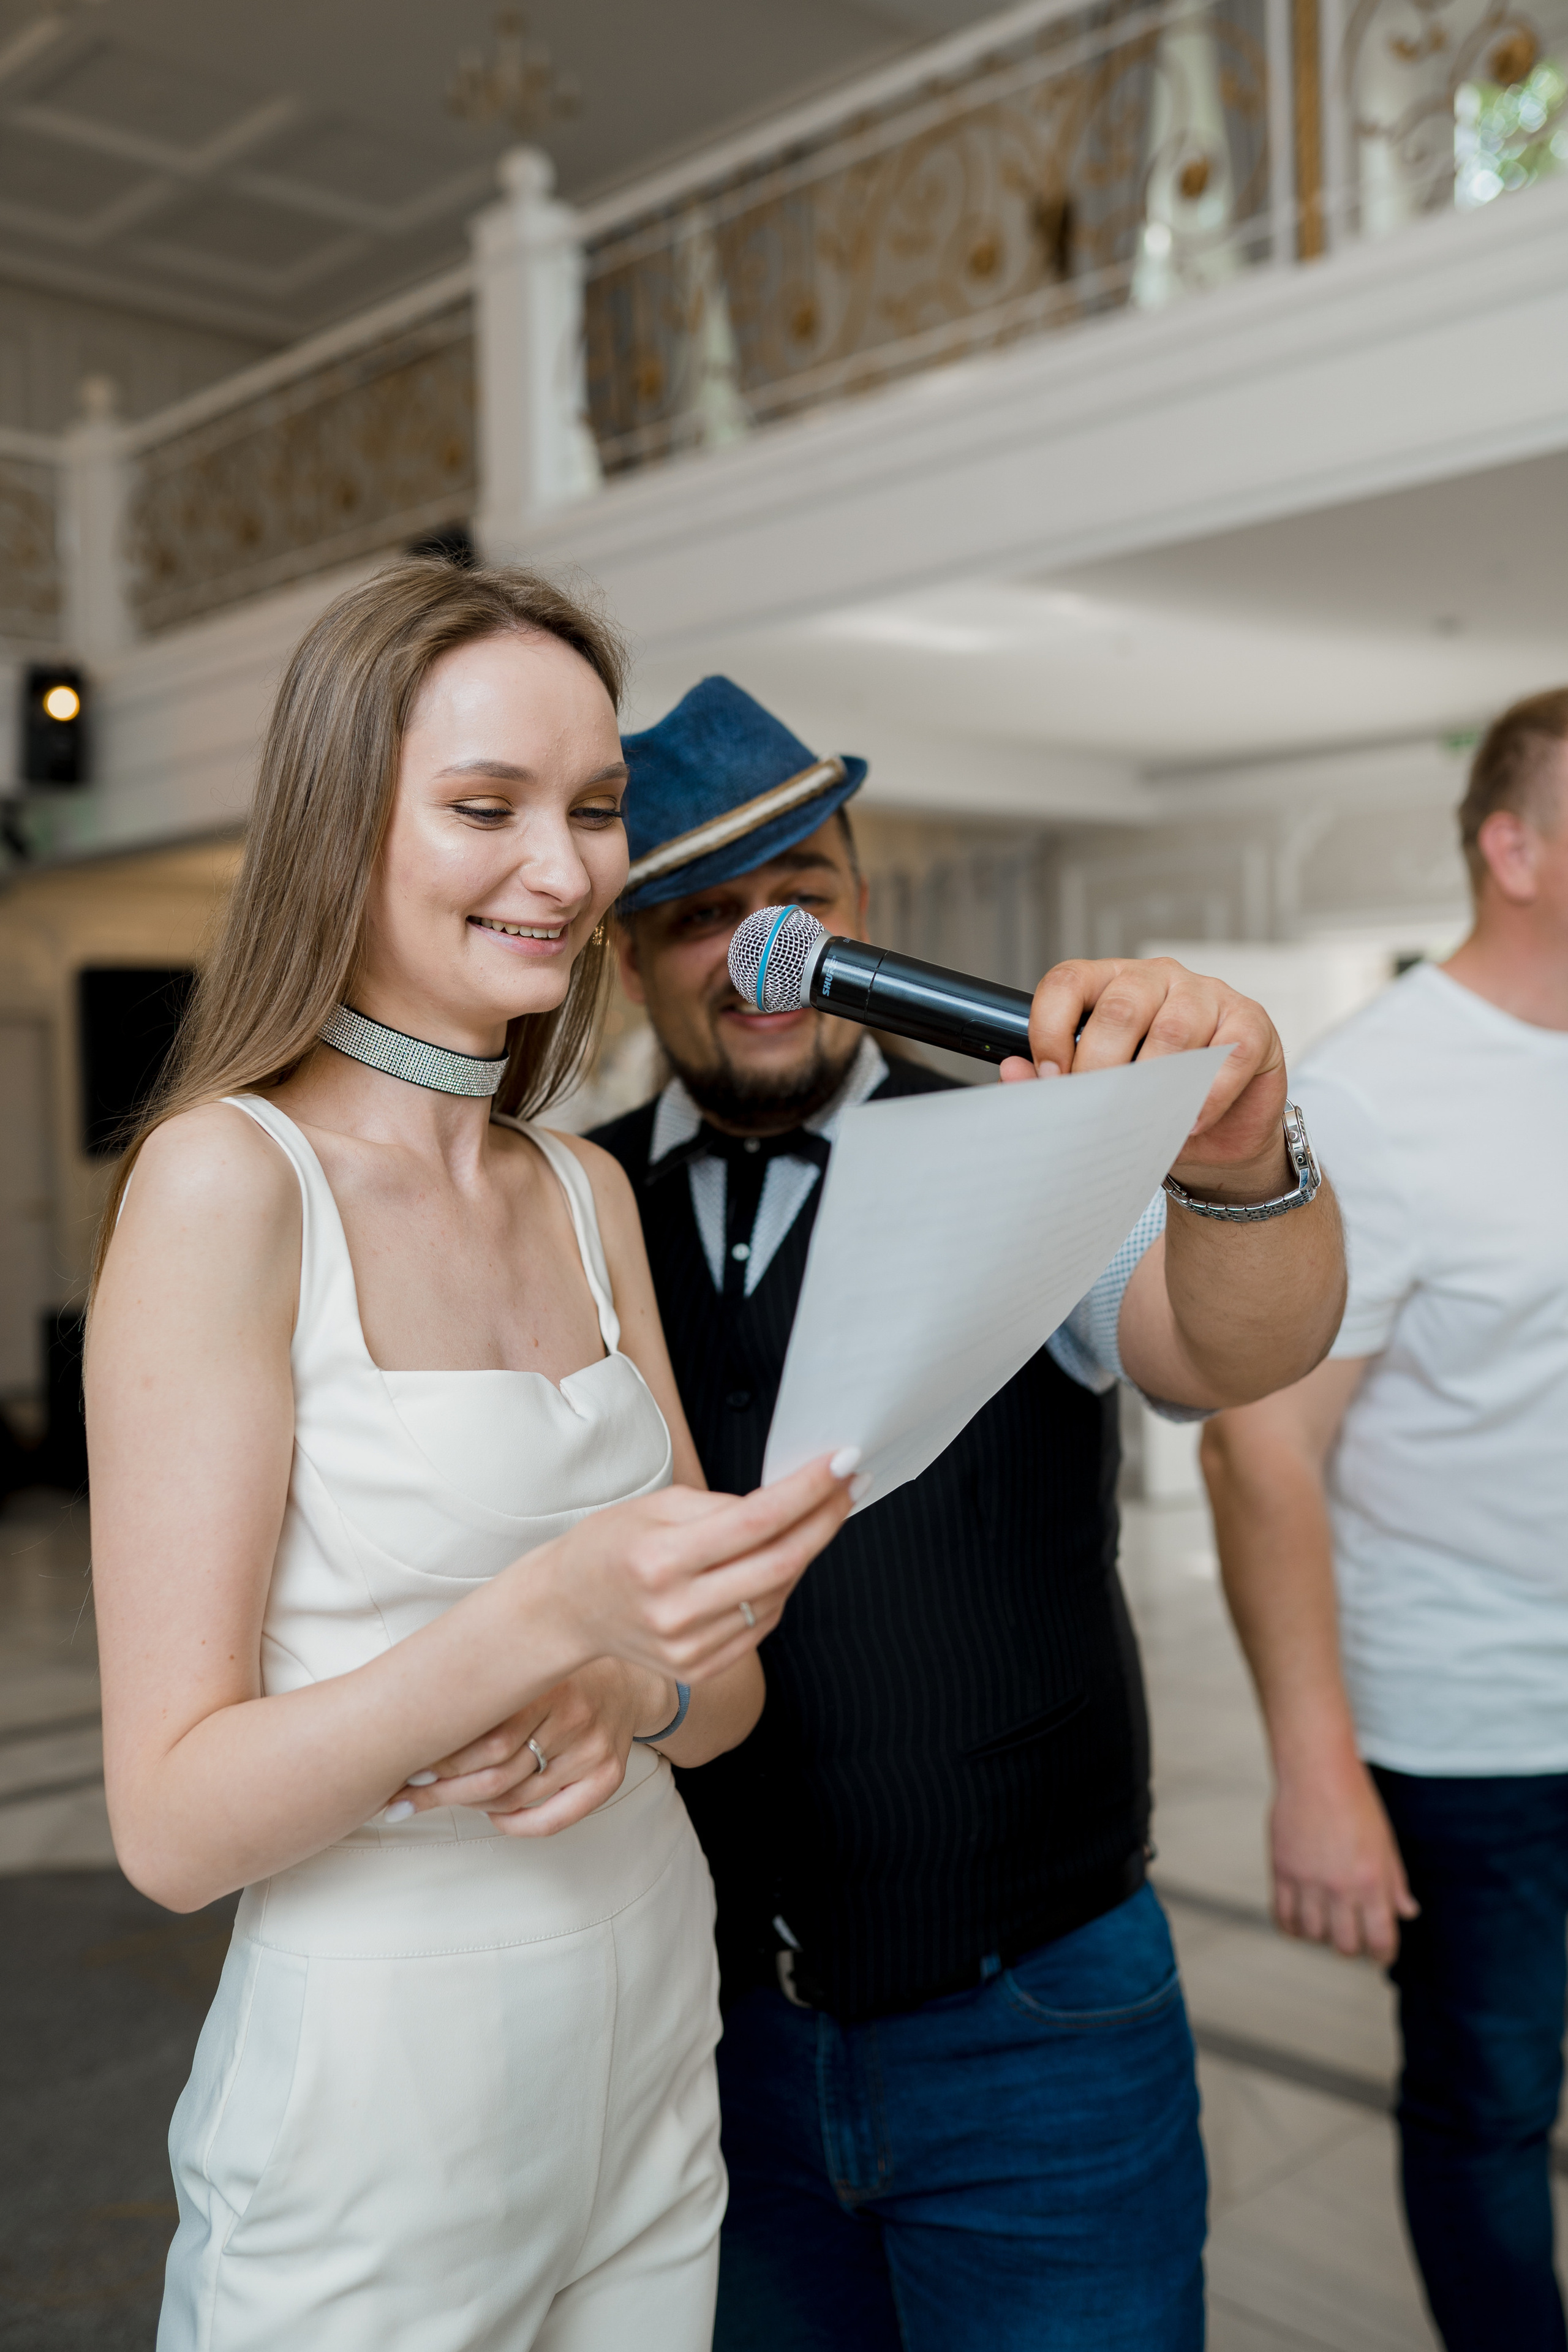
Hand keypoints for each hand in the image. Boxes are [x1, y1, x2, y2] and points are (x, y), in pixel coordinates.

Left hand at [386, 1658, 674, 1840]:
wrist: (628, 1675)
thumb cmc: (557, 1672)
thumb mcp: (523, 1666)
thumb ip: (481, 1690)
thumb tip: (411, 1727)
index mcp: (548, 1684)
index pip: (486, 1740)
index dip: (441, 1760)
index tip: (404, 1769)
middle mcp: (575, 1717)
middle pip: (497, 1773)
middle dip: (443, 1790)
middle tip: (406, 1797)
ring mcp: (593, 1750)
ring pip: (516, 1797)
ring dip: (471, 1804)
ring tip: (444, 1797)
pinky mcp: (607, 1776)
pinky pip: (553, 1819)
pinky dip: (515, 1825)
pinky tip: (491, 1816)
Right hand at [546, 1452, 855, 1684]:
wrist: (567, 1609)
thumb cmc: (609, 1546)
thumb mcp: (656, 1506)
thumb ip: (722, 1506)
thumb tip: (786, 1502)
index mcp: (660, 1559)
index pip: (756, 1522)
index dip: (808, 1491)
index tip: (842, 1463)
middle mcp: (676, 1609)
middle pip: (780, 1564)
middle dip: (825, 1520)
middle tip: (850, 1486)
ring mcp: (689, 1647)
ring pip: (778, 1595)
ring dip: (805, 1552)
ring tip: (811, 1518)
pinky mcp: (698, 1668)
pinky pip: (762, 1624)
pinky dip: (780, 1588)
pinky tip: (780, 1561)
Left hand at [998, 956, 1289, 1199]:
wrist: (1218, 1136)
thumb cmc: (1153, 1103)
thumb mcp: (1100, 1093)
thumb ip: (1054, 1079)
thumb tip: (1012, 1071)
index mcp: (1108, 983)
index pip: (1068, 982)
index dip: (1051, 1027)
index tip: (1052, 1077)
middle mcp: (1156, 978)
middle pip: (1119, 1010)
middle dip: (1100, 1068)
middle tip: (1097, 1111)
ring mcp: (1207, 995)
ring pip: (1173, 1031)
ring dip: (1154, 1086)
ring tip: (1145, 1121)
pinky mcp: (1250, 1024)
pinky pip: (1226, 1055)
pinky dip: (1206, 1095)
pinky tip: (1189, 1121)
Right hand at [1271, 1750, 1417, 1963]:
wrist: (1317, 1771)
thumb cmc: (1356, 1802)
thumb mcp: (1386, 1844)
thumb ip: (1395, 1882)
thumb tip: (1407, 1912)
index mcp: (1372, 1881)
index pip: (1380, 1940)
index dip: (1383, 1954)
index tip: (1381, 1954)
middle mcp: (1341, 1887)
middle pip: (1345, 1945)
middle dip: (1352, 1947)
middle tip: (1352, 1937)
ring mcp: (1308, 1881)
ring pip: (1313, 1935)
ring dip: (1320, 1936)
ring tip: (1325, 1924)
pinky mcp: (1282, 1871)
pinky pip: (1282, 1916)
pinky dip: (1291, 1926)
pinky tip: (1299, 1920)